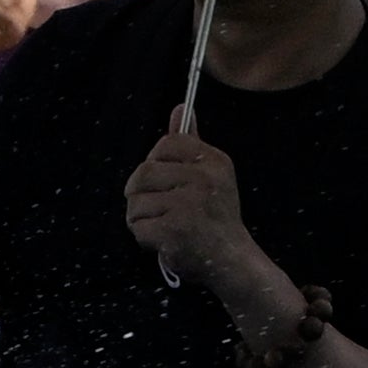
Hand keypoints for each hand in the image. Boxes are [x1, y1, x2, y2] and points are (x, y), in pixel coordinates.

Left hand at [122, 128, 281, 309]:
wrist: (232, 261)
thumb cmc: (216, 217)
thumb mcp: (211, 175)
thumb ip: (191, 143)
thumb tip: (179, 107)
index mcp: (213, 161)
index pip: (165, 145)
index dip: (156, 164)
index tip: (165, 182)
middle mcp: (203, 178)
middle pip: (143, 172)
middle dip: (141, 194)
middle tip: (159, 209)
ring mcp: (188, 204)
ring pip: (135, 202)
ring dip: (142, 219)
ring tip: (164, 227)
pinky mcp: (174, 229)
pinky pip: (138, 227)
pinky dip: (145, 239)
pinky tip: (165, 242)